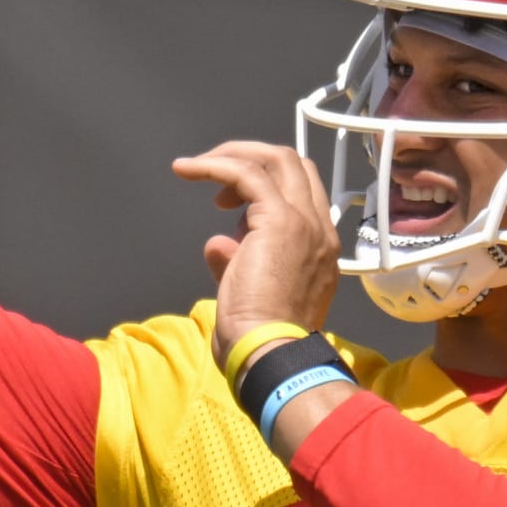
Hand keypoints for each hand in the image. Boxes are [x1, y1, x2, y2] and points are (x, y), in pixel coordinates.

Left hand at [171, 140, 340, 363]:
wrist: (269, 351)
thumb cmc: (260, 336)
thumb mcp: (247, 290)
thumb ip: (236, 260)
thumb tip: (217, 244)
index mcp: (320, 247)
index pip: (302, 191)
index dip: (266, 182)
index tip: (229, 201)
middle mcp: (320, 228)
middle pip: (295, 165)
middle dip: (252, 157)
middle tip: (214, 170)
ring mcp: (305, 221)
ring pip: (277, 159)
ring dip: (232, 155)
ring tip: (195, 167)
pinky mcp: (281, 220)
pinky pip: (248, 173)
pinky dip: (215, 165)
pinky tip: (187, 169)